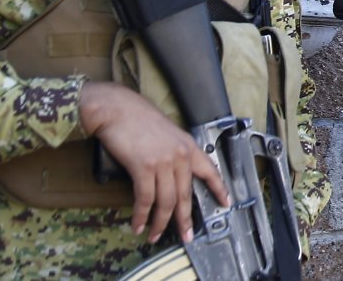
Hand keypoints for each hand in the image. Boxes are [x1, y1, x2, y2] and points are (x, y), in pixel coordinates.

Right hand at [78, 82, 228, 243]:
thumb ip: (173, 151)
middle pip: (185, 194)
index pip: (209, 170)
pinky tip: (138, 224)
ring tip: (154, 235)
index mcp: (187, 145)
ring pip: (166, 201)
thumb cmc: (136, 117)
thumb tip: (172, 174)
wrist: (116, 108)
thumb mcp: (166, 131)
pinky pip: (145, 199)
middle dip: (184, 219)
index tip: (226, 202)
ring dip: (160, 223)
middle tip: (185, 235)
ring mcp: (162, 162)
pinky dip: (141, 215)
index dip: (219, 188)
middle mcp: (179, 155)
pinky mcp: (143, 167)